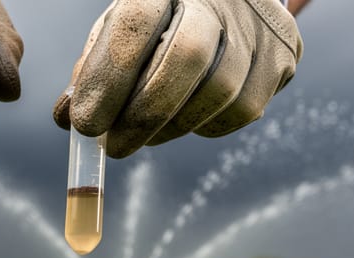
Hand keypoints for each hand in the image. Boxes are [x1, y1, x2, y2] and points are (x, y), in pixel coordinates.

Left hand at [53, 0, 301, 157]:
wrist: (231, 1)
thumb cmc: (163, 20)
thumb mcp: (122, 28)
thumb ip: (95, 69)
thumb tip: (68, 119)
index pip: (136, 23)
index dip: (108, 77)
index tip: (84, 124)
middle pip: (187, 58)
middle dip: (144, 114)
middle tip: (114, 147)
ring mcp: (260, 26)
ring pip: (219, 94)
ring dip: (170, 127)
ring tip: (143, 133)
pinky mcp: (285, 56)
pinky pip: (242, 112)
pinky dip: (204, 126)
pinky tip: (184, 117)